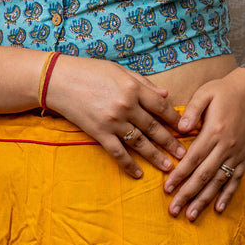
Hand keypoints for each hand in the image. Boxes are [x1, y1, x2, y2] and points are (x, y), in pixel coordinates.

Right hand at [47, 56, 187, 177]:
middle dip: (171, 142)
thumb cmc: (90, 70)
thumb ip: (144, 83)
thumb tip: (166, 95)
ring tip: (169, 167)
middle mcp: (126, 106)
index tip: (185, 128)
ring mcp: (113, 121)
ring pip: (140, 143)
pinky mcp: (99, 133)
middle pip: (154, 128)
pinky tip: (139, 174)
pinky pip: (118, 152)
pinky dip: (129, 164)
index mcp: (133, 88)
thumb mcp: (120, 70)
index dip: (175, 119)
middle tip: (184, 154)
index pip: (161, 106)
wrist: (59, 80)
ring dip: (156, 156)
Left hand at [164, 68, 244, 219]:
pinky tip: (218, 209)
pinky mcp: (243, 157)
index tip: (167, 189)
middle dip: (187, 194)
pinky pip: (235, 180)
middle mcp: (226, 146)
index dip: (179, 175)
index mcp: (214, 131)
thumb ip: (191, 111)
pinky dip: (227, 195)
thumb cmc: (224, 90)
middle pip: (204, 176)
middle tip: (173, 210)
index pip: (193, 159)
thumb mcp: (204, 93)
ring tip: (191, 216)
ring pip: (218, 182)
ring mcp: (236, 154)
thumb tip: (179, 129)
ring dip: (204, 200)